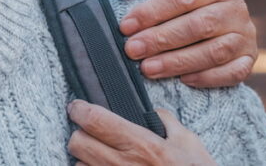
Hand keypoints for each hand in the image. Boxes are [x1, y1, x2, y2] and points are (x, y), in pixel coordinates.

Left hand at [67, 100, 215, 164]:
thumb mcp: (188, 144)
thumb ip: (165, 121)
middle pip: (77, 142)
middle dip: (80, 133)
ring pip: (79, 164)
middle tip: (88, 131)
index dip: (79, 109)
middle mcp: (123, 165)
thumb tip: (151, 112)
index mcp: (141, 145)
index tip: (77, 107)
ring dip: (85, 158)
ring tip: (100, 155)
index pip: (94, 120)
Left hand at [113, 0, 256, 86]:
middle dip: (162, 40)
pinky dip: (208, 78)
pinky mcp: (248, 58)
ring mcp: (245, 34)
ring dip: (179, 62)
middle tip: (132, 50)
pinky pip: (234, 72)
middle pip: (200, 26)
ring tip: (147, 68)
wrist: (199, 5)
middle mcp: (237, 7)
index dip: (153, 12)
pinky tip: (182, 80)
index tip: (125, 26)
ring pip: (215, 52)